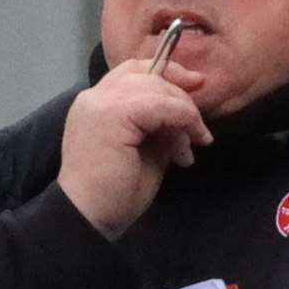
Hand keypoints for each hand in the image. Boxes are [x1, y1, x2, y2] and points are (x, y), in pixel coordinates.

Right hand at [57, 58, 212, 239]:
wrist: (89, 218)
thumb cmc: (113, 195)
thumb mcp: (143, 151)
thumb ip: (158, 126)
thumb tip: (183, 119)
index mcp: (97, 104)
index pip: (134, 70)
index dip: (167, 72)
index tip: (196, 86)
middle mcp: (95, 96)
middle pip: (149, 75)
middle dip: (182, 98)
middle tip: (199, 133)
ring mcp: (101, 102)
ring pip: (157, 87)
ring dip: (183, 114)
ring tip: (189, 149)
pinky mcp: (113, 113)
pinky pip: (160, 105)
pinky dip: (181, 120)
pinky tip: (184, 148)